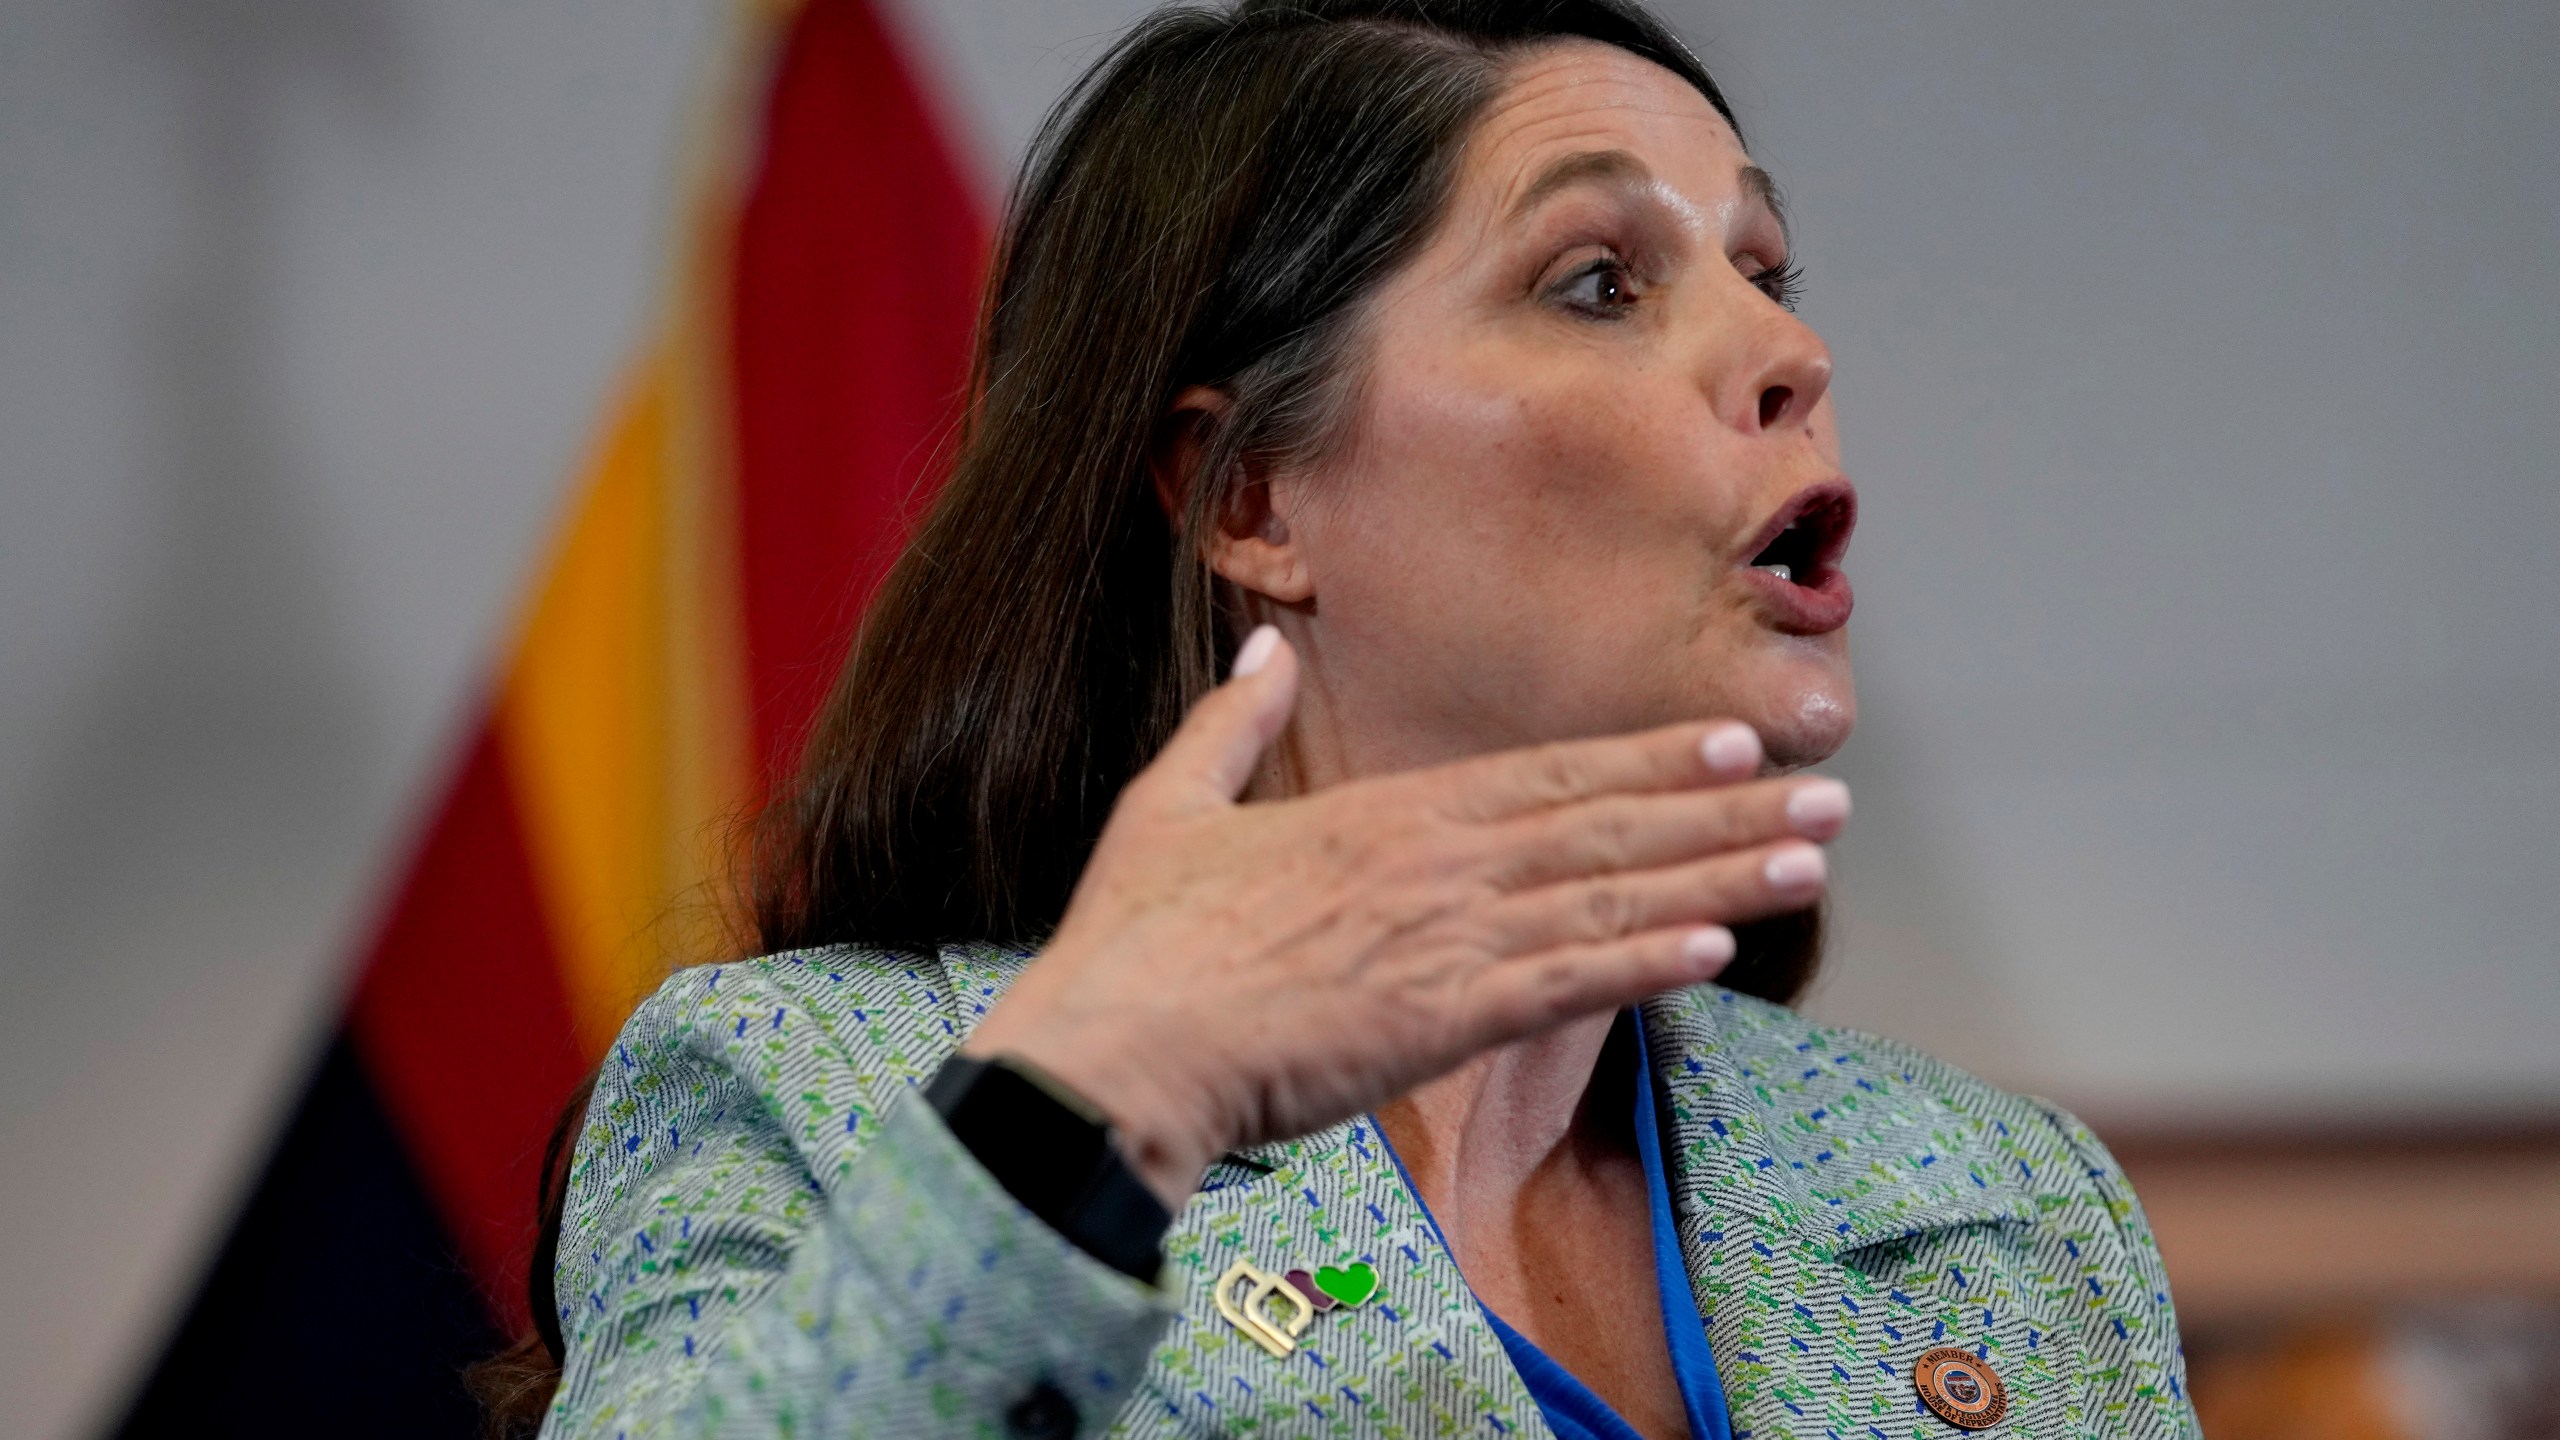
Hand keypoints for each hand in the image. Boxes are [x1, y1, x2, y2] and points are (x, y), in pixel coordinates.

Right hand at [961, 627, 1848, 1207]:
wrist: (1115, 1047)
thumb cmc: (1136, 940)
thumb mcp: (1168, 804)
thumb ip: (1229, 725)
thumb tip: (1263, 655)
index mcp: (1381, 816)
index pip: (1543, 774)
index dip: (1646, 759)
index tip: (1727, 742)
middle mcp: (1434, 861)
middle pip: (1606, 824)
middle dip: (1722, 807)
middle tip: (1822, 791)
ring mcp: (1445, 937)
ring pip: (1610, 895)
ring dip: (1720, 875)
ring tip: (1810, 859)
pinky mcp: (1441, 1018)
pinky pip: (1568, 983)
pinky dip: (1649, 960)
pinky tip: (1722, 946)